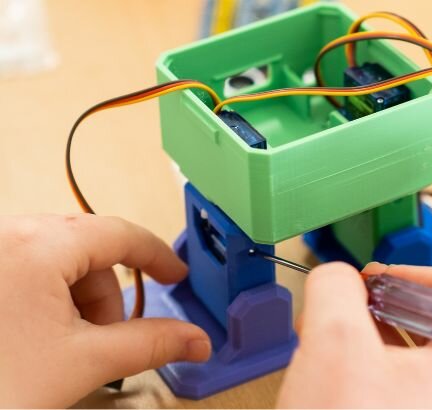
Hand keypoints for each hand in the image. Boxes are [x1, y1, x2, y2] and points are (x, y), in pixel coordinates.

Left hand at [0, 214, 210, 407]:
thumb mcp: (83, 361)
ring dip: (74, 300)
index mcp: (38, 245)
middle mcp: (8, 234)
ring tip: (60, 347)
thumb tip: (197, 340)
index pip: (119, 234)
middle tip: (105, 338)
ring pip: (55, 261)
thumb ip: (151, 344)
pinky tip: (32, 338)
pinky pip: (25, 268)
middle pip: (86, 249)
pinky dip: (45, 299)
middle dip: (104, 295)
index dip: (156, 256)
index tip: (176, 275)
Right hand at [277, 262, 431, 407]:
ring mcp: (424, 409)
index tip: (398, 276)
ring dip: (372, 325)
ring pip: (410, 349)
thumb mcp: (334, 342)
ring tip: (337, 324)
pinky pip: (389, 373)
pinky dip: (361, 353)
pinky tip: (328, 354)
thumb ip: (335, 290)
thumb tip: (336, 277)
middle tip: (362, 296)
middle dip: (393, 300)